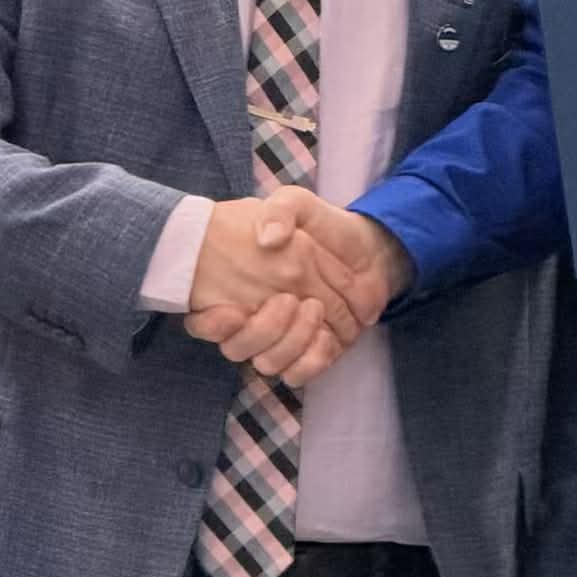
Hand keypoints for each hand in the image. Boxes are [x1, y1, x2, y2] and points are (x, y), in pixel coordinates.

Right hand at [185, 190, 416, 387]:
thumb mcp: (293, 203)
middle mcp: (259, 316)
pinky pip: (298, 373)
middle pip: (244, 345)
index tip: (234, 307)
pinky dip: (309, 360)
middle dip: (267, 326)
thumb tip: (270, 240)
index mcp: (247, 286)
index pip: (214, 322)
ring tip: (311, 308)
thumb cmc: (322, 224)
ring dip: (291, 339)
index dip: (221, 320)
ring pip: (270, 362)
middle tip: (289, 299)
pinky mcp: (307, 352)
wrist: (363, 242)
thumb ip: (280, 211)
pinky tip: (323, 337)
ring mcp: (282, 337)